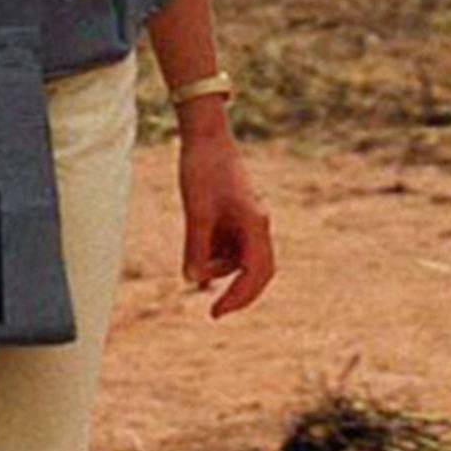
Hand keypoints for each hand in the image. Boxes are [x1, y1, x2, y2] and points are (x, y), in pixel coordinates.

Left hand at [179, 116, 274, 317]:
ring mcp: (247, 222)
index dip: (239, 296)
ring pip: (239, 260)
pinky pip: (229, 247)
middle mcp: (257, 225)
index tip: (217, 313)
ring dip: (218, 267)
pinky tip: (196, 251)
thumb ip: (196, 246)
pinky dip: (214, 255)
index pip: (256, 272)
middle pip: (257, 272)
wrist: (205, 138)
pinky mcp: (236, 218)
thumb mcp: (195, 211)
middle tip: (215, 313)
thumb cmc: (202, 170)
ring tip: (194, 251)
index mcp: (255, 223)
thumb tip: (193, 281)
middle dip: (238, 293)